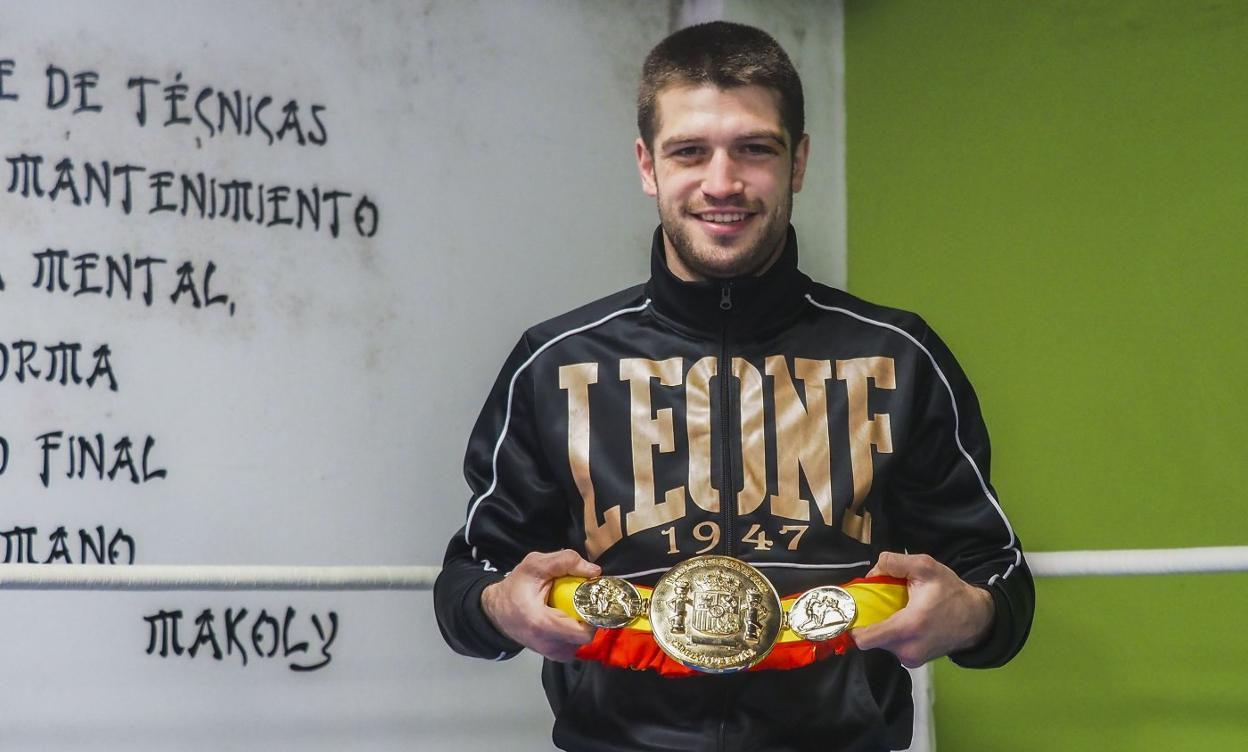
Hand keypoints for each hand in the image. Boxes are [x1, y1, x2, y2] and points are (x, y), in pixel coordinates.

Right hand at [481, 549, 601, 661]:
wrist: (497, 610)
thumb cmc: (515, 588)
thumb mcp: (535, 565)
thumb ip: (565, 561)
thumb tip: (594, 571)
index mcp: (542, 624)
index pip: (582, 632)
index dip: (594, 615)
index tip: (592, 597)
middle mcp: (548, 645)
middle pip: (586, 637)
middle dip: (590, 617)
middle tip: (585, 600)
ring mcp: (552, 653)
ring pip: (583, 642)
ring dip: (584, 624)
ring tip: (574, 607)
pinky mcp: (555, 655)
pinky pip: (576, 644)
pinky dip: (577, 631)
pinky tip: (568, 617)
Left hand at [851, 552, 993, 667]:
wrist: (977, 618)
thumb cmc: (952, 593)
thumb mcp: (925, 567)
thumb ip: (895, 562)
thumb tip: (872, 572)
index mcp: (908, 627)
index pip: (865, 640)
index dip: (853, 625)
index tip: (854, 611)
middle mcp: (907, 649)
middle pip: (871, 638)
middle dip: (872, 620)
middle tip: (881, 603)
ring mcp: (912, 658)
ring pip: (882, 643)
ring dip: (884, 626)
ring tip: (897, 610)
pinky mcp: (915, 661)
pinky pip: (894, 647)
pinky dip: (894, 634)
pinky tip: (905, 620)